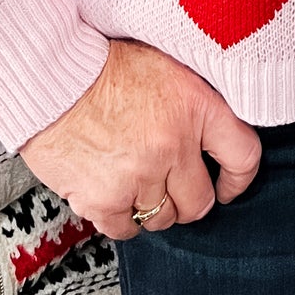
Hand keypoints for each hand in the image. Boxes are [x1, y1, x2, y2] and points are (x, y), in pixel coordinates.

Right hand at [20, 39, 261, 239]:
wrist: (51, 76)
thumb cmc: (104, 66)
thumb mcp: (165, 66)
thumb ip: (193, 101)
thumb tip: (213, 135)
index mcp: (196, 104)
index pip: (243, 155)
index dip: (238, 179)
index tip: (226, 185)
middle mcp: (174, 143)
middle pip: (200, 202)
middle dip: (187, 199)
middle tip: (168, 186)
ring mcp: (140, 174)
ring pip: (162, 219)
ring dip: (150, 205)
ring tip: (131, 177)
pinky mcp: (105, 198)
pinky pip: (126, 229)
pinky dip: (119, 217)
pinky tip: (110, 191)